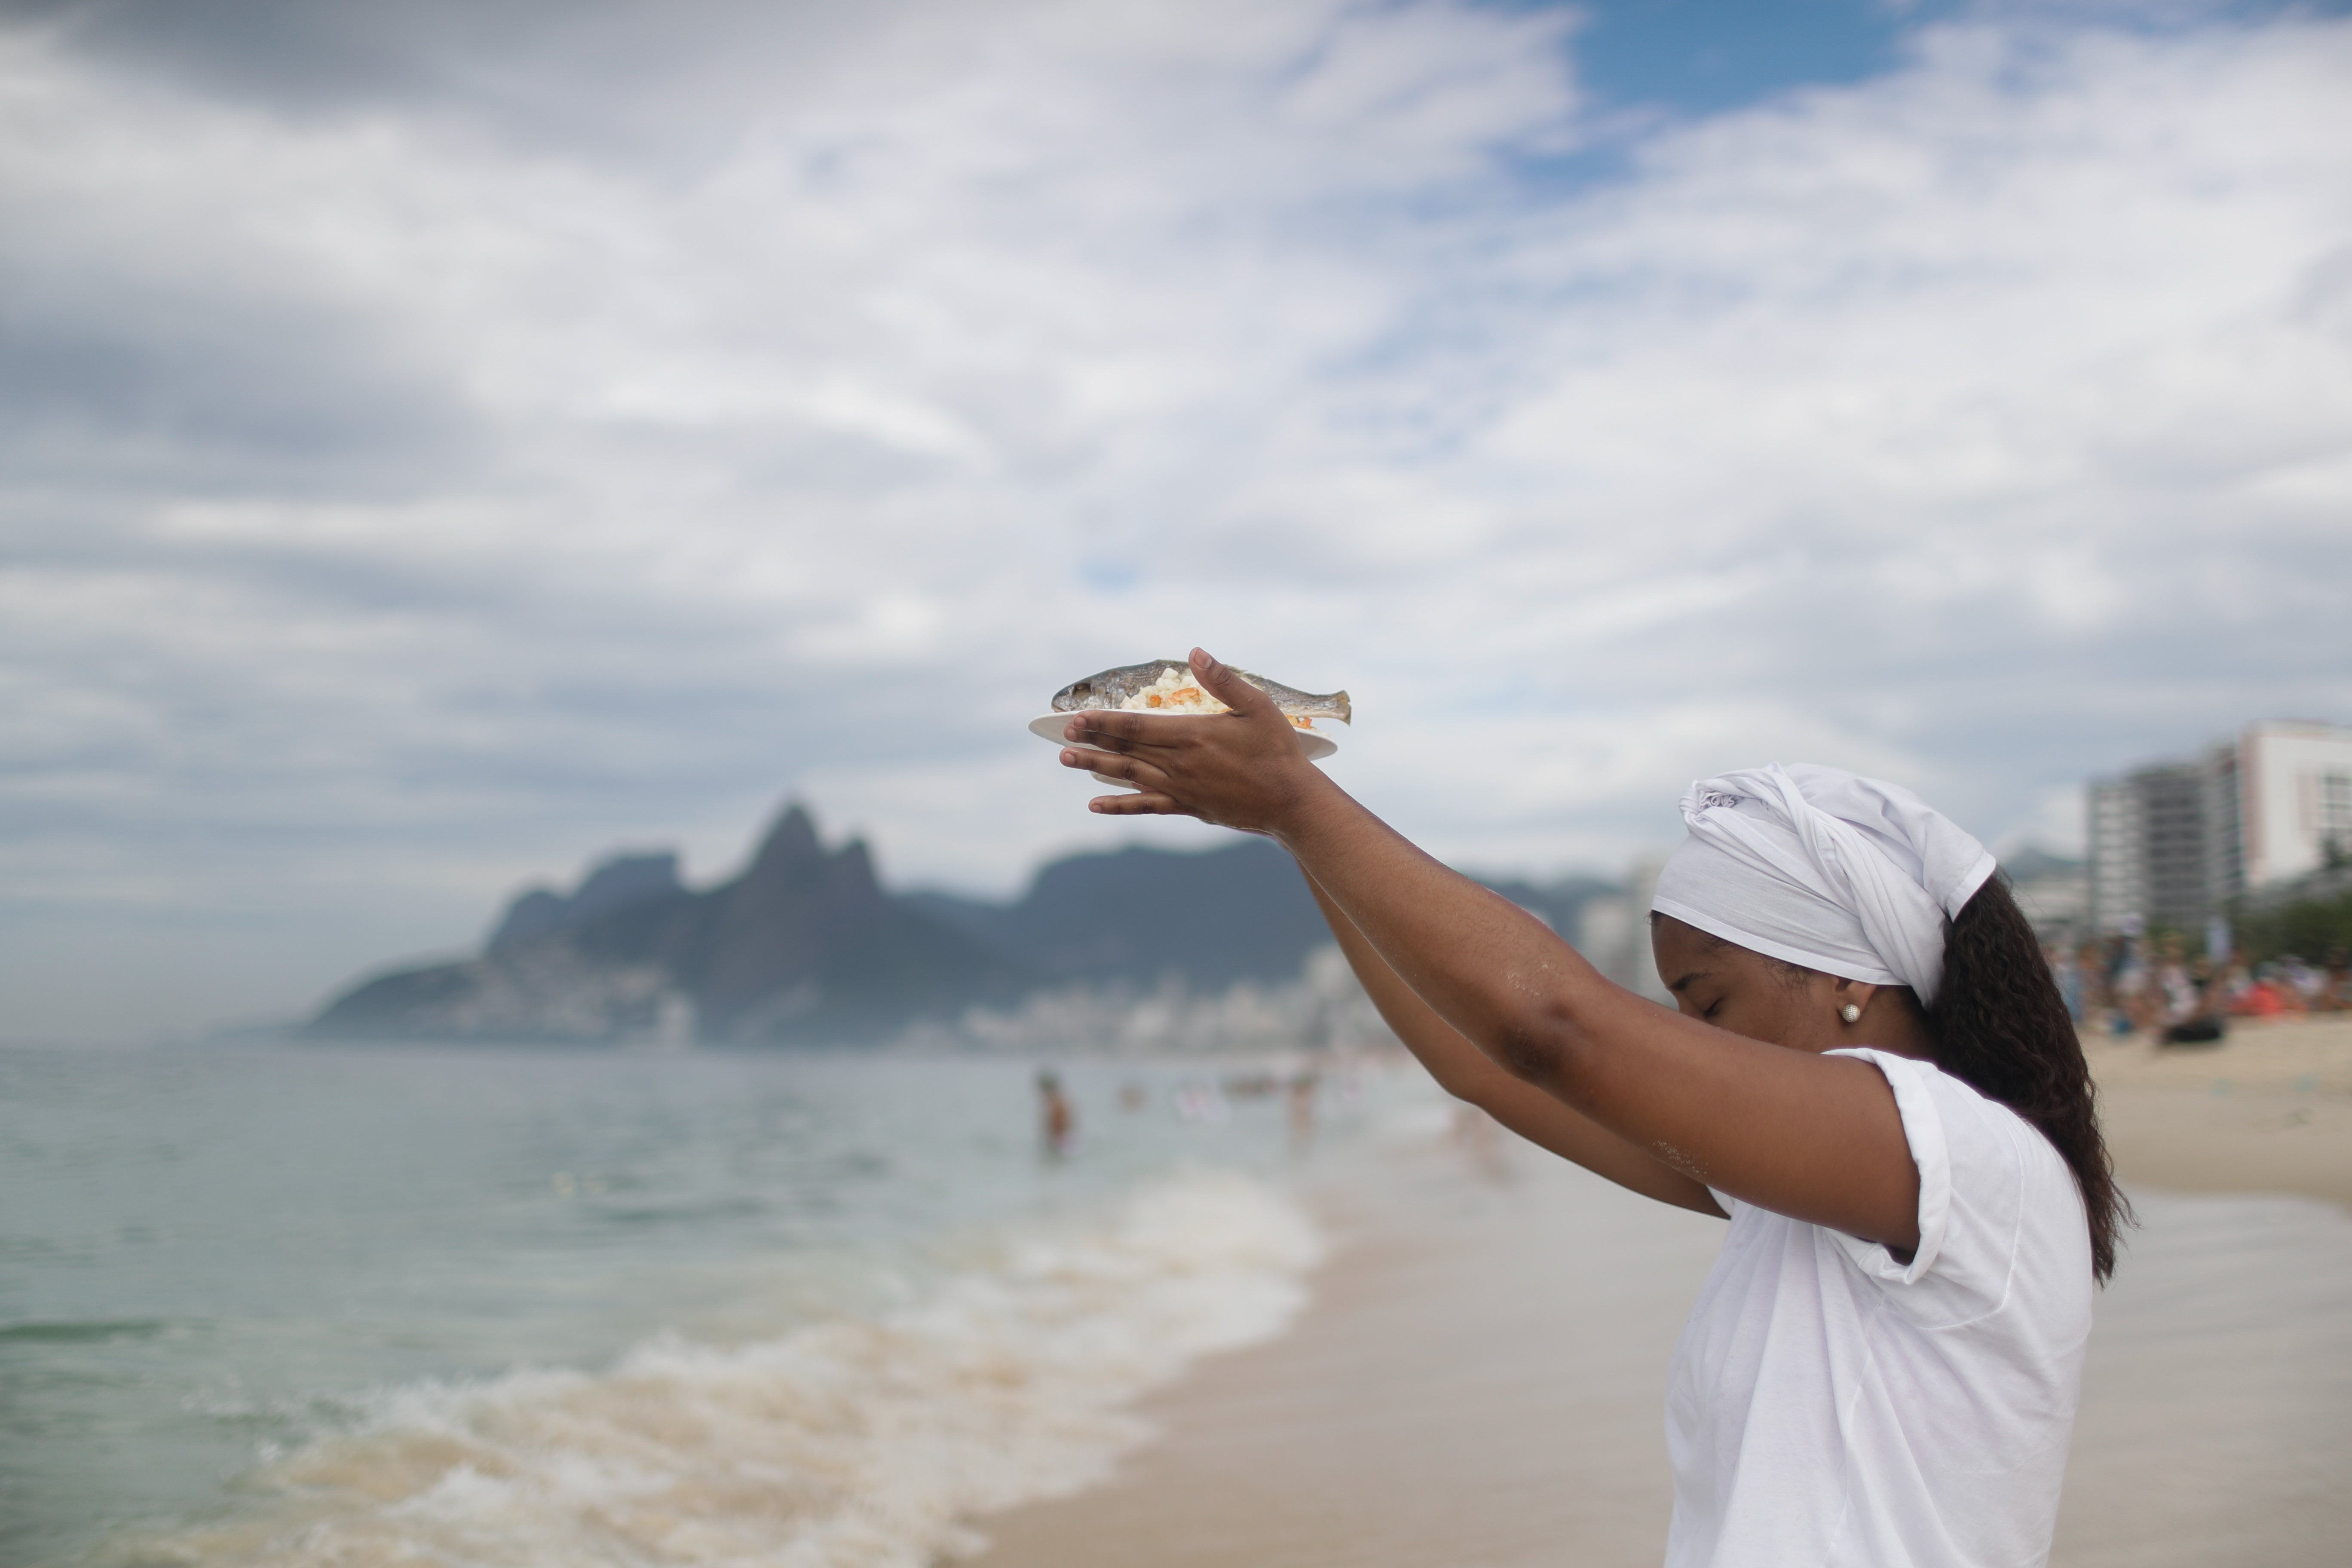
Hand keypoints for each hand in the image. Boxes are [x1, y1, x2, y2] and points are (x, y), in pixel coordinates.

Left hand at [1058, 648, 1328, 833]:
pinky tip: (1095, 805)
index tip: (1078, 718)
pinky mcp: (1188, 806)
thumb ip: (1224, 681)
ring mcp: (1181, 788)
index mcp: (1192, 735)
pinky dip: (1119, 805)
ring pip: (1128, 776)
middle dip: (1091, 741)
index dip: (1103, 722)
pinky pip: (1146, 806)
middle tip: (1063, 736)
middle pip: (1125, 750)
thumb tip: (1196, 653)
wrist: (1291, 802)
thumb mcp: (1257, 707)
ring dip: (1095, 768)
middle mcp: (1179, 763)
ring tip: (1067, 761)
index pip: (1135, 726)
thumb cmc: (1278, 751)